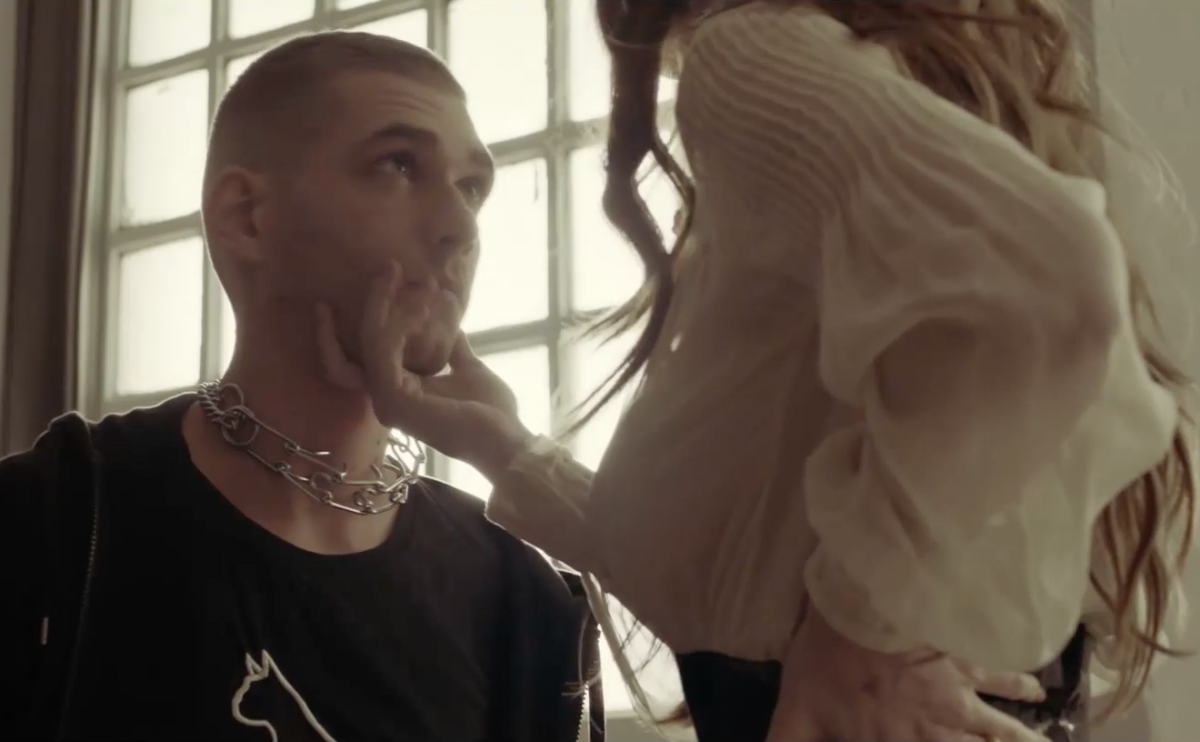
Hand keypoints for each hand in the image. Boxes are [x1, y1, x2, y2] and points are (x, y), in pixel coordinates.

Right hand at [315, 261, 533, 478]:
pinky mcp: (396, 400)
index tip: (378, 284)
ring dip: (387, 304)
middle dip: (360, 308)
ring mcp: (387, 402)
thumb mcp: (467, 368)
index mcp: (398, 391)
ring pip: (370, 342)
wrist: (506, 440)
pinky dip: (399, 324)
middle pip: (346, 354)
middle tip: (386, 268)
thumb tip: (452, 326)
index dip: (365, 321)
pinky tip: (421, 308)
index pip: (361, 358)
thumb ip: (453, 348)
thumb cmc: (490, 412)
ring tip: (413, 279)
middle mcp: (384, 398)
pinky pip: (385, 351)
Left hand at [767, 607, 1050, 741]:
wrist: (866, 607)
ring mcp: (960, 697)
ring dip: (1024, 739)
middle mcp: (939, 731)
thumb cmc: (826, 661)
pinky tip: (1038, 687)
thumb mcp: (796, 711)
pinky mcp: (969, 659)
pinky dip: (1025, 684)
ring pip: (1004, 729)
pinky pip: (1005, 675)